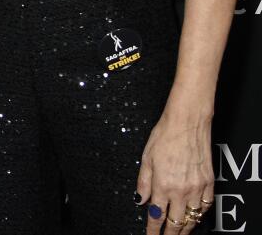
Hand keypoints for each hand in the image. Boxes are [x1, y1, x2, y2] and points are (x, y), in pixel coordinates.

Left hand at [137, 111, 213, 233]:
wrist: (187, 123)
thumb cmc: (164, 136)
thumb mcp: (146, 158)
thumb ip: (143, 182)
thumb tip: (139, 200)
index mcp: (162, 185)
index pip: (157, 216)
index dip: (153, 230)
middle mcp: (181, 190)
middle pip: (176, 223)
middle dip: (170, 234)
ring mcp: (197, 188)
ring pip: (193, 218)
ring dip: (186, 228)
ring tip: (179, 232)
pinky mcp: (209, 183)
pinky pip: (205, 206)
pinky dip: (200, 214)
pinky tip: (195, 216)